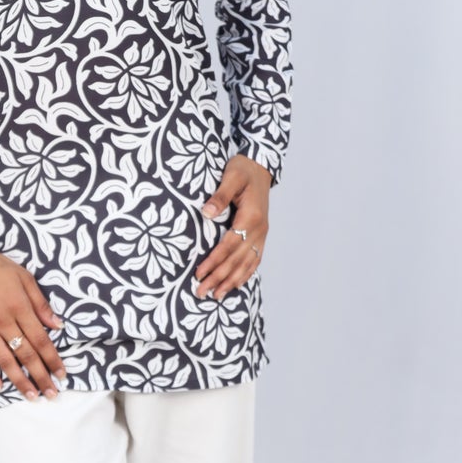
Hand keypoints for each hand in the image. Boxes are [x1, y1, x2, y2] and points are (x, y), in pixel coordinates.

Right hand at [0, 251, 67, 400]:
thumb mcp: (25, 278)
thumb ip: (41, 304)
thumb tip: (58, 325)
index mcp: (20, 308)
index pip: (41, 340)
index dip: (53, 360)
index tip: (62, 375)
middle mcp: (4, 321)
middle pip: (27, 355)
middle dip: (41, 377)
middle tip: (51, 394)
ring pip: (5, 360)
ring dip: (19, 381)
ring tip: (31, 396)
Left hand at [195, 156, 271, 300]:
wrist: (261, 167)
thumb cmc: (243, 170)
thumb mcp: (231, 176)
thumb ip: (220, 195)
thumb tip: (206, 212)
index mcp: (251, 217)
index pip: (229, 245)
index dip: (214, 261)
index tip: (199, 273)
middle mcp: (259, 230)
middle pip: (237, 260)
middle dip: (219, 278)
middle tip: (201, 292)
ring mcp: (262, 234)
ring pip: (247, 264)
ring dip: (231, 281)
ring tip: (216, 296)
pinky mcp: (261, 235)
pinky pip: (255, 259)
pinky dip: (246, 274)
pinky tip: (236, 285)